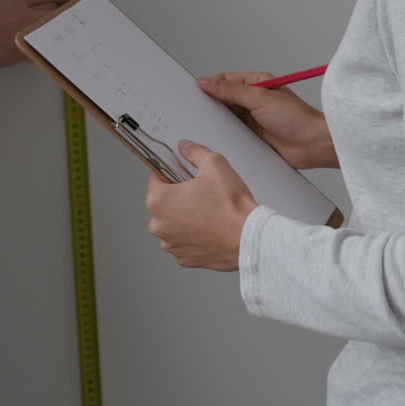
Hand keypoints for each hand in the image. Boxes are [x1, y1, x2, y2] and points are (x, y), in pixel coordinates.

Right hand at [0, 0, 66, 68]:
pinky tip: (40, 53)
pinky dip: (37, 52)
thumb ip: (0, 2)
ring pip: (46, 37)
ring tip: (59, 37)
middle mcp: (22, 17)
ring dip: (53, 36)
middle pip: (54, 16)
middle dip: (64, 16)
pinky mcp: (15, 55)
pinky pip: (33, 53)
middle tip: (69, 17)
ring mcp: (21, 37)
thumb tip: (4, 7)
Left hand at [146, 141, 257, 269]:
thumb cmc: (231, 205)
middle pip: (163, 204)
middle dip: (178, 197)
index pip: (155, 179)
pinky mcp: (184, 259)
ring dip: (184, 218)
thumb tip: (184, 146)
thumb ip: (195, 152)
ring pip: (172, 224)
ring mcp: (171, 245)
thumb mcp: (215, 164)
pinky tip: (209, 229)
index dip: (171, 173)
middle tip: (201, 193)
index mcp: (159, 201)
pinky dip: (192, 236)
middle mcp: (159, 225)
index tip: (183, 175)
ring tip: (208, 212)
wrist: (249, 238)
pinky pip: (183, 242)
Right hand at [198, 72, 338, 169]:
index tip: (195, 91)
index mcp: (256, 84)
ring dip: (220, 122)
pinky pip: (234, 135)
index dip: (210, 85)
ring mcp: (253, 119)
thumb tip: (207, 82)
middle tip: (197, 110)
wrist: (313, 145)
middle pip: (224, 100)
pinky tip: (220, 138)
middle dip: (212, 105)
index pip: (226, 81)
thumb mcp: (260, 98)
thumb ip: (231, 91)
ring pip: (227, 118)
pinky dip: (227, 136)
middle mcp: (254, 101)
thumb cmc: (297, 118)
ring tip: (208, 125)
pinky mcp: (254, 137)